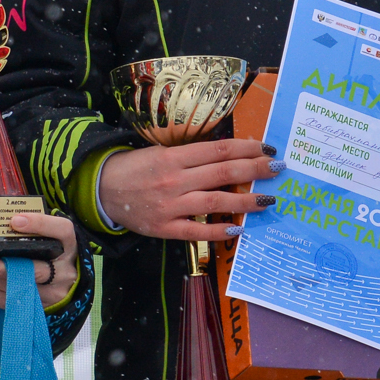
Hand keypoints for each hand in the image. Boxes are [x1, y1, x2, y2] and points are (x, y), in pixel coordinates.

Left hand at [0, 212, 81, 309]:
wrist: (72, 283)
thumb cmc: (55, 253)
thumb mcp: (53, 237)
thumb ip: (34, 228)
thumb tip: (4, 219)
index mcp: (69, 245)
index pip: (61, 231)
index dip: (39, 225)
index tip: (15, 221)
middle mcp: (64, 271)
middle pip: (34, 270)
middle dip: (1, 267)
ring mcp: (53, 292)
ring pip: (18, 289)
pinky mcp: (40, 307)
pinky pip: (10, 303)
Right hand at [95, 139, 281, 241]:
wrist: (101, 190)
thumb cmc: (135, 167)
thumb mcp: (161, 152)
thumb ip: (192, 156)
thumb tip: (229, 156)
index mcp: (174, 157)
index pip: (218, 150)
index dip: (246, 148)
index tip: (267, 149)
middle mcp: (174, 180)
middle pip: (222, 172)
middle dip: (254, 169)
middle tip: (278, 169)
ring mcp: (170, 206)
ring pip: (215, 201)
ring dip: (245, 200)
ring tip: (267, 200)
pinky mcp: (164, 228)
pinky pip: (196, 231)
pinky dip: (218, 230)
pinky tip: (238, 228)